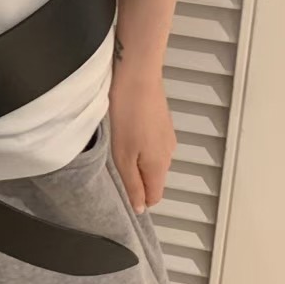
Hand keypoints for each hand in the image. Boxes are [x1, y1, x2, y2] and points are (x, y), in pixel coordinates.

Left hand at [108, 67, 175, 213]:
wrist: (138, 75)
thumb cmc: (127, 115)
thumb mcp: (123, 156)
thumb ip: (133, 184)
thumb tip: (141, 208)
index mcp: (160, 166)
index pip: (155, 196)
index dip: (139, 198)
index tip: (121, 185)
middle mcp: (169, 153)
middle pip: (153, 178)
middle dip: (135, 176)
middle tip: (115, 159)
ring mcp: (168, 135)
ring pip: (152, 160)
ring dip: (137, 157)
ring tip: (119, 141)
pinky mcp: (163, 121)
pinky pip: (152, 143)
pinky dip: (140, 142)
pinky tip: (127, 127)